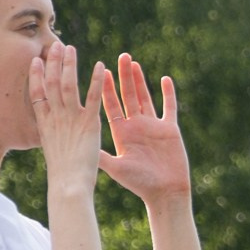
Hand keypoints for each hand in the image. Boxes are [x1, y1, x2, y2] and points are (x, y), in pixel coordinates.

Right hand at [28, 40, 107, 197]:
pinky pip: (92, 97)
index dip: (35, 75)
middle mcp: (56, 117)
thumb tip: (50, 132)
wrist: (69, 184)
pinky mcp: (89, 123)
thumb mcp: (52, 150)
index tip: (35, 59)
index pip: (37, 93)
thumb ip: (51, 135)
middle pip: (51, 83)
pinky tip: (101, 66)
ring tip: (69, 48)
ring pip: (67, 85)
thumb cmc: (62, 174)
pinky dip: (96, 80)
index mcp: (45, 124)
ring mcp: (71, 119)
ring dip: (69, 65)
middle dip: (52, 63)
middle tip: (55, 44)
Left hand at [98, 53, 191, 204]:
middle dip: (123, 76)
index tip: (100, 70)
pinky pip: (169, 108)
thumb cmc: (140, 184)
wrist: (165, 193)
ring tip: (134, 62)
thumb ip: (101, 154)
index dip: (106, 88)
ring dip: (140, 80)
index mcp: (122, 132)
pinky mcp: (170, 130)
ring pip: (146, 97)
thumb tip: (79, 145)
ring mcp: (154, 126)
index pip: (111, 105)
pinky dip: (168, 94)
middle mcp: (136, 126)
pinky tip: (165, 79)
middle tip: (120, 56)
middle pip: (128, 96)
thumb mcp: (117, 167)